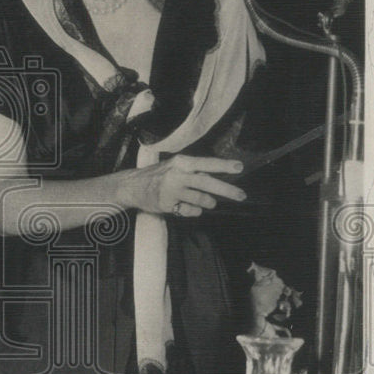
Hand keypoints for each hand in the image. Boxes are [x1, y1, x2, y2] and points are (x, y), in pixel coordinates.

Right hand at [118, 154, 245, 217]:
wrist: (131, 186)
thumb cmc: (158, 176)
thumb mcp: (175, 167)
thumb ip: (194, 172)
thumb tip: (217, 179)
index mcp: (181, 162)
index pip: (206, 163)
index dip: (224, 165)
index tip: (239, 167)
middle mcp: (177, 175)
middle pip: (207, 183)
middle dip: (227, 190)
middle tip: (242, 195)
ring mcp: (172, 190)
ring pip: (201, 199)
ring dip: (208, 202)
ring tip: (208, 202)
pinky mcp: (167, 204)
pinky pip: (190, 211)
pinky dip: (193, 211)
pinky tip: (186, 207)